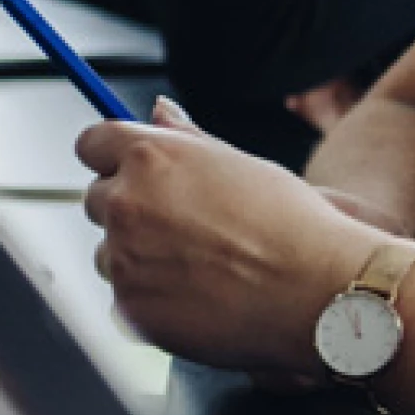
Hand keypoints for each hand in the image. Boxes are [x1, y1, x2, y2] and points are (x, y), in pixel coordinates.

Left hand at [78, 97, 385, 375]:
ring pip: (107, 252)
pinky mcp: (129, 304)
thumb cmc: (294, 226)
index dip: (112, 158)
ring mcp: (123, 256)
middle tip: (187, 229)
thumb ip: (188, 140)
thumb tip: (158, 110)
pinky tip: (200, 297)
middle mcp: (127, 201)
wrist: (322, 292)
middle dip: (130, 210)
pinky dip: (151, 299)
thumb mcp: (243, 166)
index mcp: (152, 156)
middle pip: (96, 199)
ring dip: (137, 258)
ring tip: (202, 267)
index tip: (129, 172)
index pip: (92, 143)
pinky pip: (124, 296)